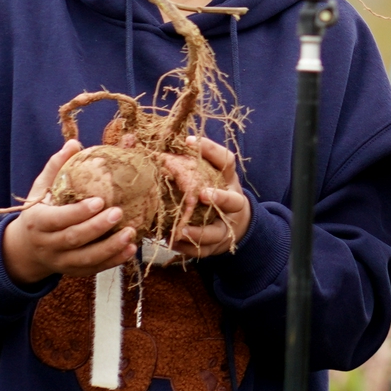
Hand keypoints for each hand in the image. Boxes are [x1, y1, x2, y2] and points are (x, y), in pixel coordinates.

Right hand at [2, 140, 135, 283]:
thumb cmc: (40, 211)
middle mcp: (47, 244)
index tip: (99, 200)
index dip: (77, 212)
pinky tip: (130, 250)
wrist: (26, 249)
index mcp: (38, 222)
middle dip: (96, 228)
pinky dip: (113, 261)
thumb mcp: (41, 189)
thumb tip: (74, 143)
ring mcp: (60, 261)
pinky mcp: (73, 271)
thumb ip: (57, 167)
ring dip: (109, 247)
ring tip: (131, 233)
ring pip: (85, 258)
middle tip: (119, 213)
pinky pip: (94, 269)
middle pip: (73, 239)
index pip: (57, 219)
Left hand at [170, 137, 250, 259]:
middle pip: (233, 201)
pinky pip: (202, 250)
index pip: (226, 162)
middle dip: (220, 198)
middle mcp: (232, 203)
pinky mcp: (215, 246)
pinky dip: (186, 247)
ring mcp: (225, 226)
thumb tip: (155, 140)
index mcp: (228, 181)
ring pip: (217, 232)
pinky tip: (171, 242)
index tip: (189, 142)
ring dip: (199, 231)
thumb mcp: (209, 175)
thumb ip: (190, 161)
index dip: (211, 150)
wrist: (235, 225)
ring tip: (179, 231)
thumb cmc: (213, 192)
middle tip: (202, 194)